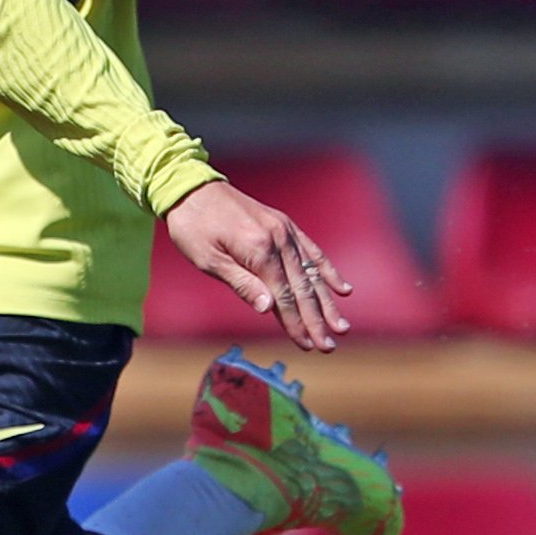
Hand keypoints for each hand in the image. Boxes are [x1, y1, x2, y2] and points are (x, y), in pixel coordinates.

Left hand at [165, 180, 347, 351]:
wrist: (191, 187)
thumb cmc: (193, 227)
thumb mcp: (207, 259)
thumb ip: (241, 284)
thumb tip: (268, 309)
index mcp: (258, 249)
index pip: (283, 296)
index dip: (296, 323)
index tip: (308, 345)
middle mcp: (278, 239)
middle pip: (302, 288)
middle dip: (317, 320)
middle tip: (329, 346)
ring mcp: (284, 230)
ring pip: (312, 272)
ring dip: (328, 302)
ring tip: (342, 326)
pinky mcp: (284, 225)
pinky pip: (312, 251)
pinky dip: (328, 271)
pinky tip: (343, 289)